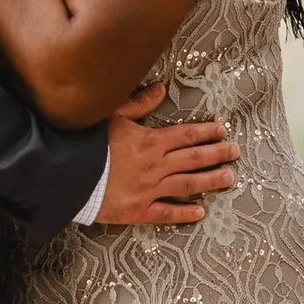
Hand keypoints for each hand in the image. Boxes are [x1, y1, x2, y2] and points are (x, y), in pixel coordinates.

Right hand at [97, 80, 238, 227]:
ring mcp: (149, 189)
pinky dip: (184, 213)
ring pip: (188, 184)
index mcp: (150, 141)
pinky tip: (200, 213)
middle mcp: (155, 165)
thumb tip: (160, 89)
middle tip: (235, 151)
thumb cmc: (87, 145)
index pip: (187, 135)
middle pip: (194, 158)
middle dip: (217, 153)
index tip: (223, 130)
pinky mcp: (138, 210)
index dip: (208, 132)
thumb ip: (137, 103)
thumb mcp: (110, 116)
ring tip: (229, 177)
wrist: (67, 177)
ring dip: (211, 180)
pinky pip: (166, 213)